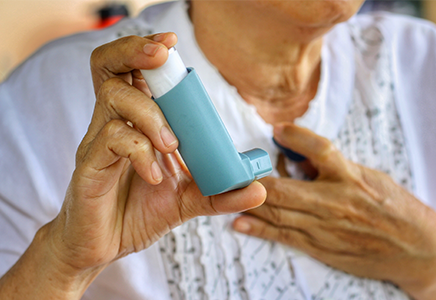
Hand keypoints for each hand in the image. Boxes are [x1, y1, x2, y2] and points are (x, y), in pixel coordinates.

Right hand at [42, 33, 265, 286]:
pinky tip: (154, 175)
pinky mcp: (88, 165)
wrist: (102, 248)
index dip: (148, 50)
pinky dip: (139, 150)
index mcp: (135, 123)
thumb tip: (260, 188)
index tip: (171, 43)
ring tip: (171, 144)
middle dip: (135, 51)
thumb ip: (220, 192)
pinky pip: (111, 138)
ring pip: (114, 96)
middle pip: (110, 66)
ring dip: (150, 113)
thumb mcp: (186, 200)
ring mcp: (97, 142)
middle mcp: (113, 123)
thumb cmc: (138, 214)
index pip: (134, 72)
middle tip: (161, 55)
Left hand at [233, 123, 435, 296]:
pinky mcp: (323, 248)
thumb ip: (338, 168)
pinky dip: (260, 230)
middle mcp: (335, 202)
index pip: (320, 148)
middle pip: (284, 188)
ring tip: (225, 194)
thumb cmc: (397, 210)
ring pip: (278, 213)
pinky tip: (241, 223)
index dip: (296, 135)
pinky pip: (286, 237)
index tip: (277, 128)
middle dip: (253, 180)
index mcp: (351, 178)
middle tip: (230, 170)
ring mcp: (326, 228)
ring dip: (249, 203)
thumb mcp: (373, 178)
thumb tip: (304, 158)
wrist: (418, 251)